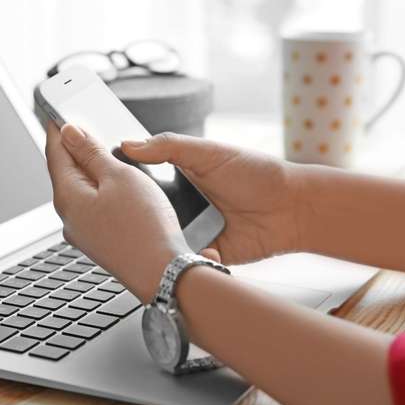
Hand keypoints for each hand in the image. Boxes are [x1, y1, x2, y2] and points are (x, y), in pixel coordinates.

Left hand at [45, 123, 190, 302]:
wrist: (164, 275)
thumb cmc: (144, 228)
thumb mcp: (119, 177)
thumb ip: (91, 152)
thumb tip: (69, 133)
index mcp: (68, 198)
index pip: (55, 153)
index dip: (58, 127)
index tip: (58, 110)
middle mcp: (71, 218)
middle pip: (66, 171)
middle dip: (74, 147)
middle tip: (84, 123)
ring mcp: (85, 233)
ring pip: (82, 190)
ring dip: (91, 168)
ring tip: (105, 149)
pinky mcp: (101, 242)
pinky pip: (95, 207)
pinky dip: (102, 189)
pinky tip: (118, 184)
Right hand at [122, 133, 304, 264]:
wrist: (292, 209)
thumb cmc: (257, 175)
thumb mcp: (209, 153)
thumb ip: (169, 146)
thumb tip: (129, 144)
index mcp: (178, 179)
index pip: (141, 184)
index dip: (127, 186)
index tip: (112, 185)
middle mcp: (181, 207)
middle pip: (147, 216)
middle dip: (141, 218)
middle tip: (137, 215)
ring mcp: (192, 232)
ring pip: (162, 240)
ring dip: (162, 239)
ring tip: (165, 233)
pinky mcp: (204, 254)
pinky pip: (185, 260)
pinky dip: (186, 257)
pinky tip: (193, 249)